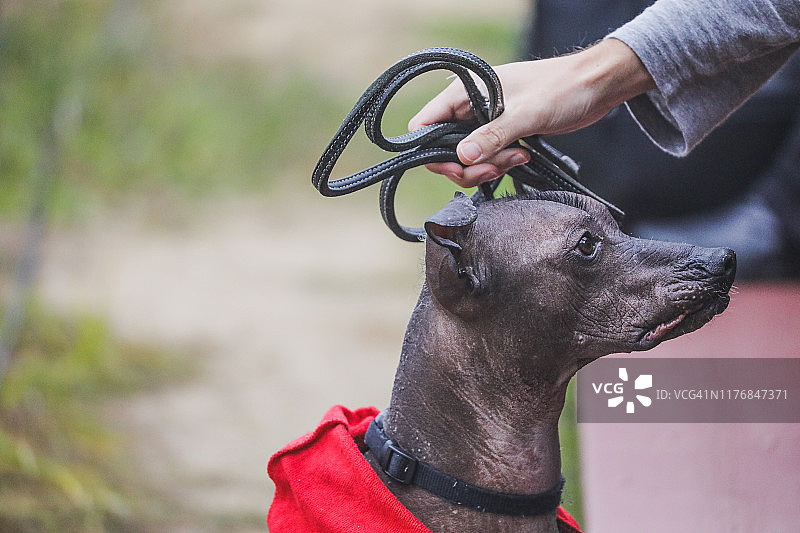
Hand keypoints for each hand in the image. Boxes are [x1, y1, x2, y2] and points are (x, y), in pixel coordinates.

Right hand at [408, 39, 654, 186]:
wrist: (593, 86)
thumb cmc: (560, 89)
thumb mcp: (525, 114)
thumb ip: (492, 136)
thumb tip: (461, 157)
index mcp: (463, 93)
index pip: (424, 125)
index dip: (430, 151)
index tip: (456, 166)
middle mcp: (467, 108)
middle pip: (443, 149)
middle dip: (467, 166)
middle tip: (494, 168)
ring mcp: (482, 122)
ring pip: (465, 158)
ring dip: (488, 167)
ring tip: (518, 158)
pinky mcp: (498, 134)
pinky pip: (485, 158)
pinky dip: (499, 165)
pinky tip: (522, 157)